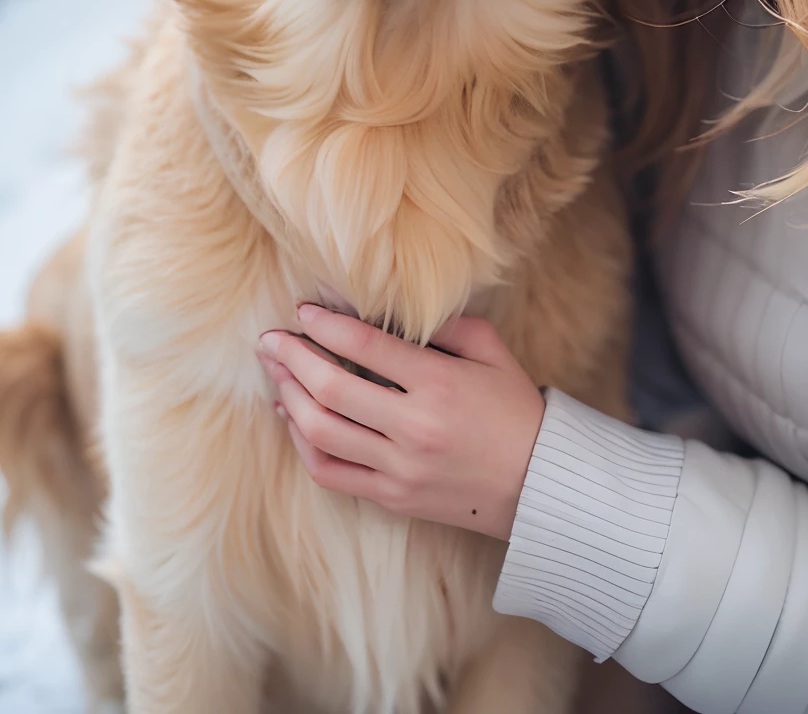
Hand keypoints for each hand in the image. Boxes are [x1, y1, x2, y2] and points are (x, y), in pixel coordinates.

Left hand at [256, 305, 545, 539]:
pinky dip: (303, 444)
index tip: (303, 311)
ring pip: (321, 432)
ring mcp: (399, 468)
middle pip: (331, 387)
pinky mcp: (392, 498)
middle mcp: (413, 427)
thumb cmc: (515, 409)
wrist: (538, 485)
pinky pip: (331, 472)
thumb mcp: (491, 351)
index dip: (326, 324)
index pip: (365, 346)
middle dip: (292, 358)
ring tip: (275, 372)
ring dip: (289, 397)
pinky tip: (295, 418)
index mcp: (439, 383)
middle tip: (270, 339)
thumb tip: (389, 309)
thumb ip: (444, 324)